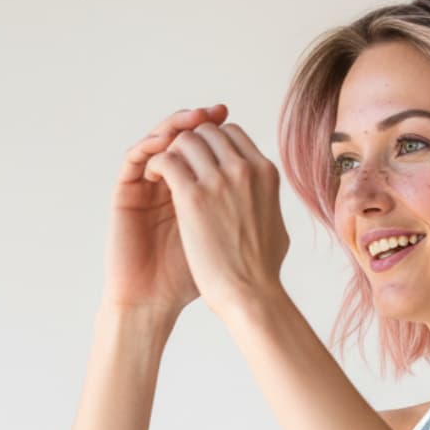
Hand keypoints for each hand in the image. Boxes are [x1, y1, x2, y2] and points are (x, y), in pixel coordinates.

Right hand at [102, 105, 228, 312]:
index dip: (218, 132)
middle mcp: (169, 183)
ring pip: (157, 140)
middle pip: (182, 138)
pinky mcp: (125, 194)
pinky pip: (134, 158)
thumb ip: (240, 213)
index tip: (234, 121)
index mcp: (193, 189)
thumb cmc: (194, 279)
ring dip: (175, 125)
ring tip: (194, 118)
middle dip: (200, 123)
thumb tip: (272, 195)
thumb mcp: (227, 239)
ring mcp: (145, 186)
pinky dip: (150, 145)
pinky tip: (167, 141)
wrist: (156, 300)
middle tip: (215, 111)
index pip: (205, 149)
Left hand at [142, 118, 289, 318]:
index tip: (198, 162)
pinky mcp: (193, 197)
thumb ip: (266, 200)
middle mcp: (244, 169)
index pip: (232, 134)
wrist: (250, 297)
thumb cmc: (262, 272)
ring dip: (170, 153)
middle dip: (188, 146)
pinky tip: (153, 181)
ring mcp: (219, 181)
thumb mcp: (276, 224)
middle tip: (177, 167)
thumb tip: (265, 195)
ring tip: (162, 174)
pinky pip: (167, 160)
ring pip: (184, 141)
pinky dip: (156, 165)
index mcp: (265, 172)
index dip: (211, 143)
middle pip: (207, 132)